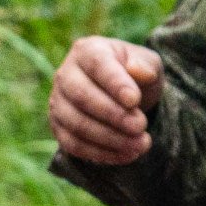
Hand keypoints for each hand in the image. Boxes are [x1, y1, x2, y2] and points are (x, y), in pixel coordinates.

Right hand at [49, 36, 162, 164]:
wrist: (123, 95)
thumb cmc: (135, 75)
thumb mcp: (148, 64)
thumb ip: (145, 65)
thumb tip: (138, 70)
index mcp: (88, 51)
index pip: (97, 64)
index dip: (115, 83)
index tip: (134, 100)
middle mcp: (66, 74)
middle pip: (82, 96)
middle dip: (114, 115)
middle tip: (141, 126)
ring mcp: (58, 102)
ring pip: (77, 124)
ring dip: (110, 138)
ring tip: (140, 144)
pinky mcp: (58, 127)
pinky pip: (74, 145)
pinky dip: (101, 153)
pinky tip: (126, 155)